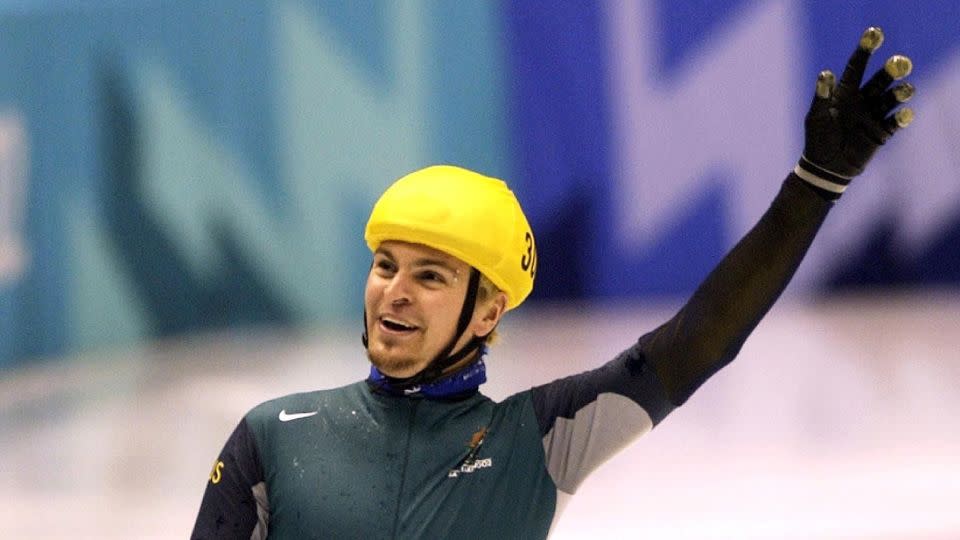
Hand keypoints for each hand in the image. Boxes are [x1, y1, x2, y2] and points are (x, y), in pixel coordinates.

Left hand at [795, 27, 914, 198]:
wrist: (825, 167)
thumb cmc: (817, 139)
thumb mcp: (815, 117)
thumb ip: (821, 96)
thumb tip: (825, 74)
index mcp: (845, 93)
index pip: (857, 67)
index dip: (865, 50)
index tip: (875, 34)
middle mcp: (862, 100)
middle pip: (881, 80)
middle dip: (891, 70)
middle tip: (899, 63)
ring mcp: (873, 115)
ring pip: (891, 98)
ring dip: (900, 91)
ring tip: (904, 89)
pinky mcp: (882, 132)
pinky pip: (895, 121)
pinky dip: (902, 117)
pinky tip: (903, 114)